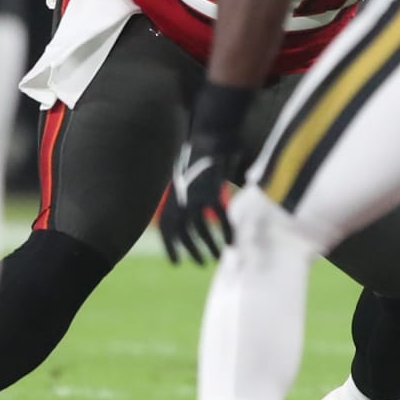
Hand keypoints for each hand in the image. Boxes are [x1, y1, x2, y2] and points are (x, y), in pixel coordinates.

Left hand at [163, 133, 238, 265]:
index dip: (170, 247)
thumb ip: (187, 195)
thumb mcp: (187, 177)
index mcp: (172, 196)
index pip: (167, 228)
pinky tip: (232, 242)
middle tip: (200, 263)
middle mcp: (181, 199)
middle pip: (182, 232)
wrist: (210, 136)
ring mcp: (196, 196)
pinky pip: (221, 217)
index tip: (176, 263)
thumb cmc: (200, 155)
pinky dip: (227, 232)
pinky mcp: (214, 192)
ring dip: (209, 246)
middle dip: (191, 250)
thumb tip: (192, 211)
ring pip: (201, 229)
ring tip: (217, 258)